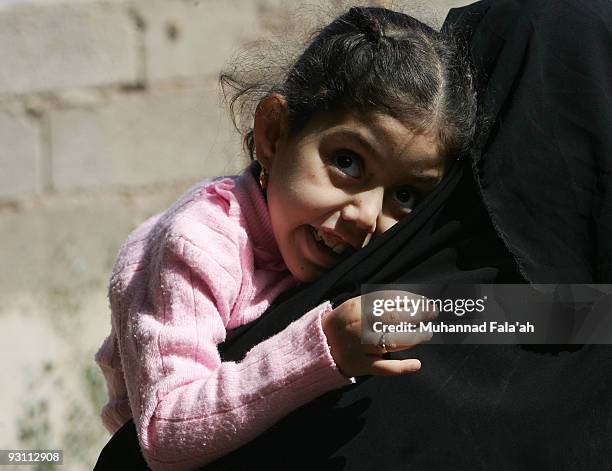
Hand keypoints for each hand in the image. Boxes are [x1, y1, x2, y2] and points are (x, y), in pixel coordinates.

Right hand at [321, 290, 435, 377]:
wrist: (320, 344)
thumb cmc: (344, 322)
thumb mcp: (355, 306)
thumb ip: (378, 302)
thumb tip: (410, 299)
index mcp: (356, 308)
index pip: (389, 302)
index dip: (410, 301)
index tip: (425, 301)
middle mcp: (357, 326)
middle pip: (393, 319)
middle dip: (417, 315)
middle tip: (432, 314)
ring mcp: (359, 347)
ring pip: (392, 342)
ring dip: (413, 337)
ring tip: (426, 333)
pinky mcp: (360, 366)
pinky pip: (384, 368)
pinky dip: (402, 367)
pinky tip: (417, 364)